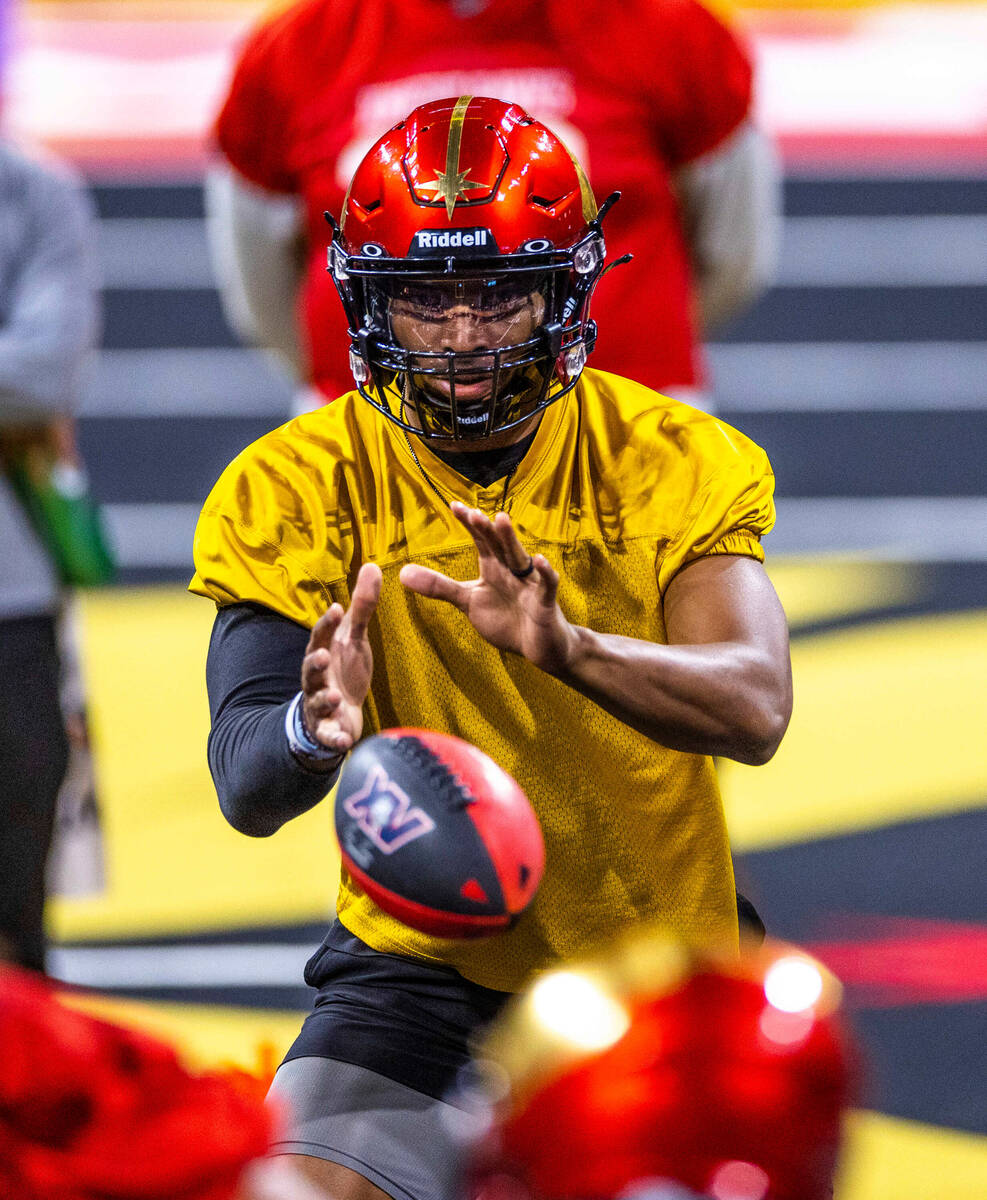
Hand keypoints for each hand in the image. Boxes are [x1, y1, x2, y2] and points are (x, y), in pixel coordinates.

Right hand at [301, 562, 381, 752]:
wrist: (339, 712)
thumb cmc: (344, 668)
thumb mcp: (355, 637)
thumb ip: (363, 606)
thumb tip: (372, 565)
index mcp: (323, 652)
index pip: (321, 636)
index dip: (326, 624)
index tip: (335, 609)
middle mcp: (316, 678)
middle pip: (310, 669)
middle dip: (314, 663)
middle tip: (322, 656)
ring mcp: (319, 705)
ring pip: (316, 702)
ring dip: (323, 700)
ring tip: (334, 696)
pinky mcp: (329, 730)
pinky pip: (329, 736)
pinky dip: (334, 739)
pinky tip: (345, 741)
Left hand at [399, 502, 574, 672]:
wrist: (540, 647)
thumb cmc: (506, 620)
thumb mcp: (468, 602)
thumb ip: (439, 587)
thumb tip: (402, 572)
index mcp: (493, 568)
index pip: (481, 541)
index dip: (469, 524)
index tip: (454, 506)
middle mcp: (512, 570)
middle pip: (499, 545)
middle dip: (487, 529)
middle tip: (474, 513)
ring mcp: (530, 585)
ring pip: (520, 558)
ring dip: (511, 540)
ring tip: (501, 519)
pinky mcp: (545, 602)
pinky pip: (547, 585)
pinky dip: (545, 573)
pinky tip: (540, 561)